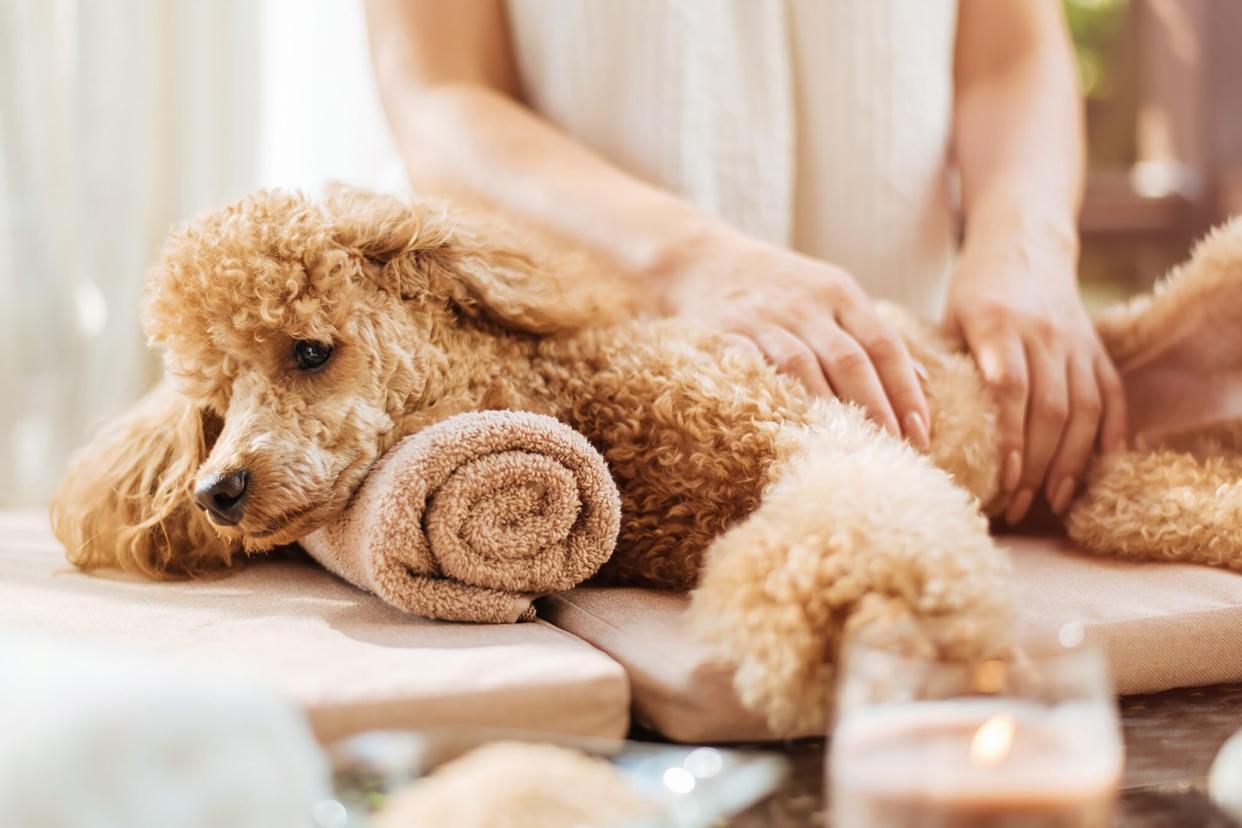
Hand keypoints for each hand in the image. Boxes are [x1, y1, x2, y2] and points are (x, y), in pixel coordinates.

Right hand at [664, 230, 931, 449]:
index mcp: (839, 293)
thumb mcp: (832, 295)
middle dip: (877, 409)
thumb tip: (924, 383)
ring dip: (832, 411)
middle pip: (850, 360)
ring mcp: (765, 320)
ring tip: (852, 449)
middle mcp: (806, 304)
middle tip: (896, 451)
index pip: (884, 345)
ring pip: (806, 368)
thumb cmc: (779, 286)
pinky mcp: (727, 335)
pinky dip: (777, 397)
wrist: (702, 260)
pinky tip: (794, 428)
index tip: (922, 430)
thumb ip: (874, 335)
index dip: (905, 390)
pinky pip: (756, 370)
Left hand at [946, 223, 1127, 522]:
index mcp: (999, 326)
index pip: (1010, 391)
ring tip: (1055, 500)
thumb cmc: (974, 287)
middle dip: (1037, 465)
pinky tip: (1102, 465)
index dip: (1011, 440)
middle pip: (1051, 410)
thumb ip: (941, 364)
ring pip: (1085, 409)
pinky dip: (1112, 432)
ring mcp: (1076, 342)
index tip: (1004, 480)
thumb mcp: (948, 316)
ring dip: (1072, 460)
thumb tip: (917, 424)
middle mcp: (1044, 335)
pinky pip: (1112, 394)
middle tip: (1018, 505)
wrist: (1023, 241)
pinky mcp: (1096, 347)